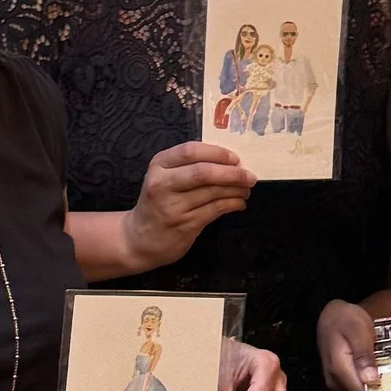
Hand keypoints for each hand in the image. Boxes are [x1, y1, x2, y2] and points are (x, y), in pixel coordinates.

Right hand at [122, 143, 253, 267]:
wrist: (140, 239)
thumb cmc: (159, 202)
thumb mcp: (164, 177)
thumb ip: (189, 166)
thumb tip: (230, 161)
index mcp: (158, 164)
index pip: (191, 151)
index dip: (217, 153)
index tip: (235, 159)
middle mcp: (162, 183)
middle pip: (203, 172)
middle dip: (232, 173)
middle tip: (250, 176)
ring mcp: (173, 206)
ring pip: (213, 192)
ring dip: (236, 190)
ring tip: (246, 189)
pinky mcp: (184, 225)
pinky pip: (215, 210)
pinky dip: (232, 204)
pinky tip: (239, 203)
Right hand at [319, 299, 380, 390]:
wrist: (329, 316)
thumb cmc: (345, 319)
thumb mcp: (358, 330)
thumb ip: (363, 354)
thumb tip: (371, 380)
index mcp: (340, 369)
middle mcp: (335, 382)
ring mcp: (336, 383)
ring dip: (376, 388)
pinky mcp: (338, 381)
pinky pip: (356, 389)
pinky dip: (369, 383)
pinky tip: (379, 373)